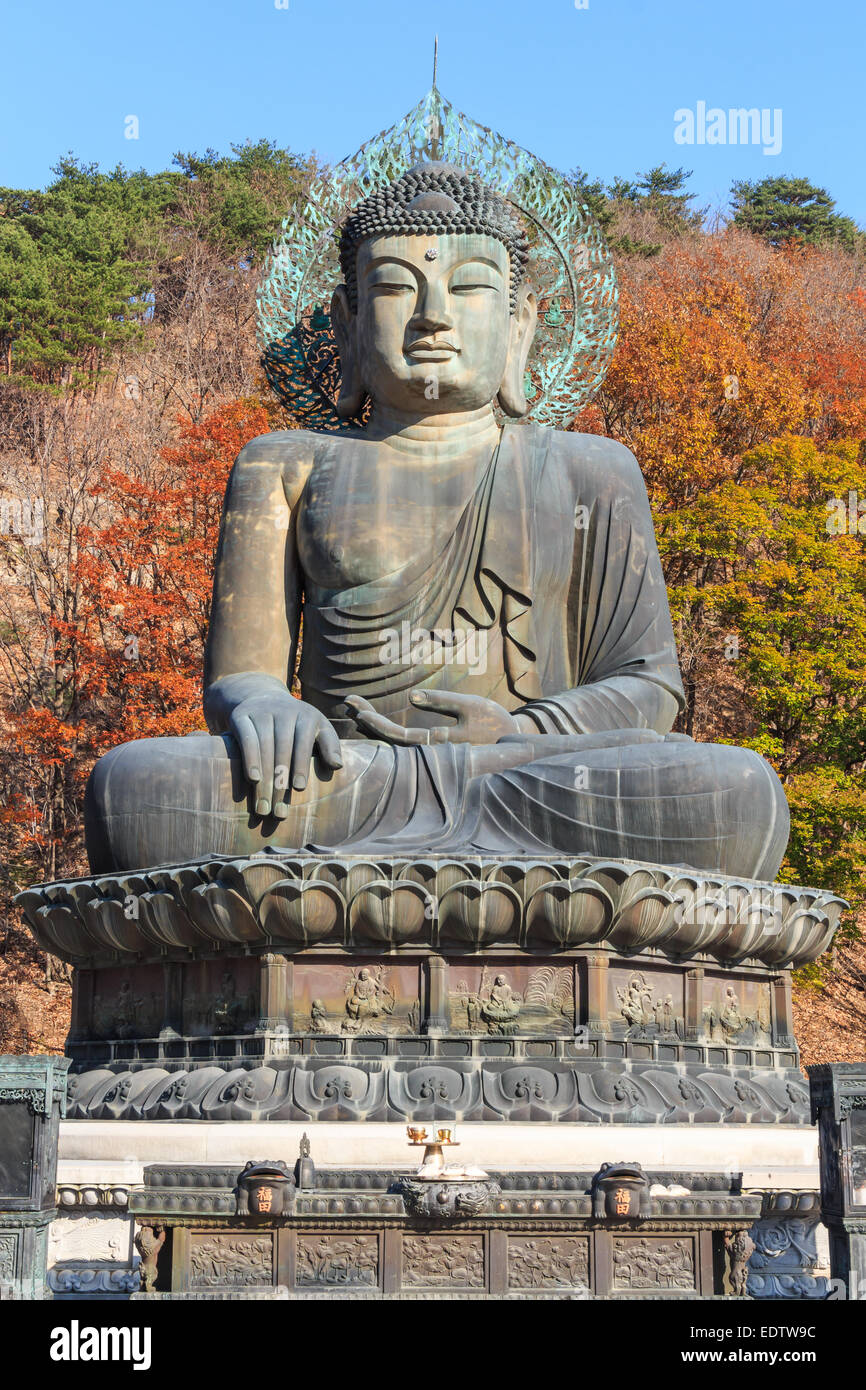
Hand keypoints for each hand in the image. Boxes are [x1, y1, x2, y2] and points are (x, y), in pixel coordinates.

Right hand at [205, 673, 341, 815]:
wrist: (261, 697)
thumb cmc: (297, 724)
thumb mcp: (317, 729)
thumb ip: (330, 746)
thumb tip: (338, 766)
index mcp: (307, 715)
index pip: (304, 742)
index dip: (301, 765)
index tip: (298, 789)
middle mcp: (284, 711)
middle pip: (283, 749)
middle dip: (280, 782)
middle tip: (278, 812)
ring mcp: (262, 712)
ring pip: (264, 748)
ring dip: (264, 780)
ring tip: (264, 807)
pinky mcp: (241, 716)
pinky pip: (246, 740)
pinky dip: (250, 760)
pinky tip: (253, 780)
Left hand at [345, 690, 519, 745]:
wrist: (515, 745)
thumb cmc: (494, 722)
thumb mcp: (471, 706)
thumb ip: (442, 702)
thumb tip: (411, 698)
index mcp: (439, 746)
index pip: (398, 738)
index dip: (377, 724)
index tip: (358, 709)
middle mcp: (431, 755)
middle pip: (390, 742)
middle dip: (368, 721)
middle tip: (348, 702)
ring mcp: (431, 755)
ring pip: (394, 744)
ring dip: (374, 727)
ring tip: (354, 709)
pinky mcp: (434, 751)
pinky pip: (403, 744)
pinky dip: (386, 732)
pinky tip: (373, 722)